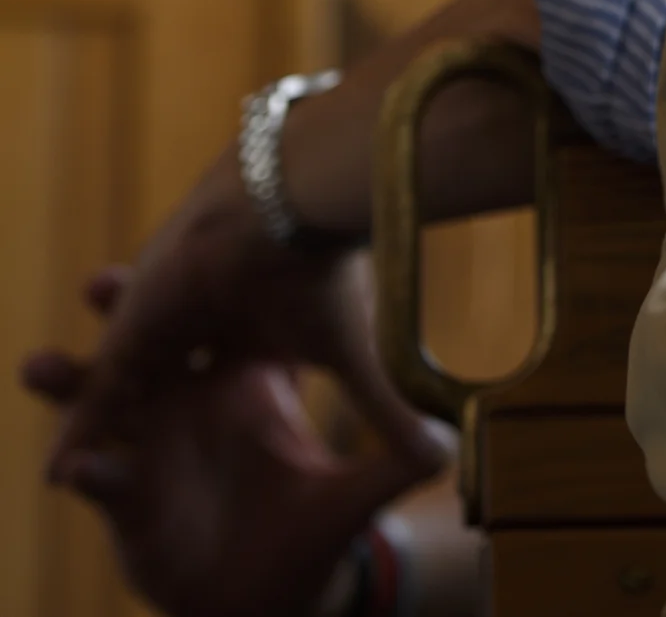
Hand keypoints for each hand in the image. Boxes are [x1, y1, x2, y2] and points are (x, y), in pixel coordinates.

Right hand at [22, 266, 449, 616]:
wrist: (260, 597)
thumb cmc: (305, 527)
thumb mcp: (356, 493)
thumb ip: (395, 461)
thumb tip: (454, 441)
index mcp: (243, 381)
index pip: (227, 323)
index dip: (218, 287)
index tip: (216, 253)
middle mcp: (187, 402)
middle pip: (154, 344)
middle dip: (121, 315)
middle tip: (102, 282)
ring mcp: (150, 446)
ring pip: (106, 403)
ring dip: (72, 385)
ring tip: (38, 365)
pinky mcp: (127, 498)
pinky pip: (102, 479)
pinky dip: (88, 471)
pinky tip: (70, 475)